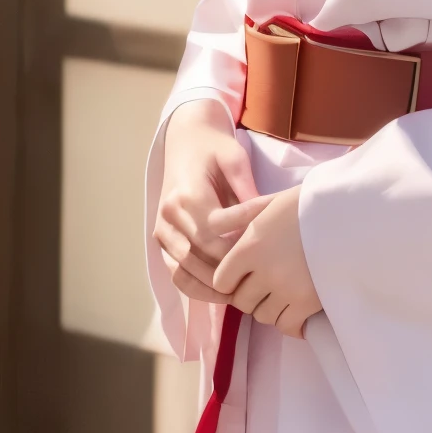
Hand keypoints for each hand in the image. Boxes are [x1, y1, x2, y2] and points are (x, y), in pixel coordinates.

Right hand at [152, 99, 266, 303]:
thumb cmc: (214, 148)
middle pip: (204, 253)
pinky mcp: (161, 241)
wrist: (186, 140)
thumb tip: (263, 222)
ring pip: (187, 270)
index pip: (217, 228)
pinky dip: (197, 288)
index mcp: (187, 194)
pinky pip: (176, 274)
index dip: (244, 234)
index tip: (270, 233)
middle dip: (234, 264)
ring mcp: (162, 231)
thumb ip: (246, 189)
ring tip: (246, 288)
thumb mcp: (235, 158)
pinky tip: (222, 292)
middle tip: (264, 272)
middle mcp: (169, 215)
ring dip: (216, 284)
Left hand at [210, 186, 321, 338]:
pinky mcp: (309, 302)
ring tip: (283, 295)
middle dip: (249, 296)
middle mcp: (264, 271)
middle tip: (264, 285)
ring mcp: (287, 289)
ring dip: (269, 308)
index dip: (229, 281)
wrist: (352, 211)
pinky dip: (290, 323)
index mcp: (250, 245)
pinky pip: (288, 326)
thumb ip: (242, 220)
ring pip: (263, 316)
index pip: (222, 281)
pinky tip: (297, 313)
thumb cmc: (310, 202)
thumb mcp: (270, 202)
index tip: (242, 276)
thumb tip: (216, 229)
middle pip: (241, 302)